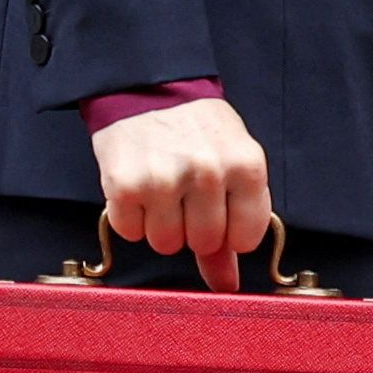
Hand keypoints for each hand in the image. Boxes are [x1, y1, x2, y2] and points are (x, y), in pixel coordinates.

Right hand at [89, 98, 272, 291]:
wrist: (148, 87)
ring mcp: (165, 180)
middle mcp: (208, 173)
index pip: (246, 239)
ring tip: (160, 186)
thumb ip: (234, 226)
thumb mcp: (231, 165)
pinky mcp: (126, 186)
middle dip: (191, 226)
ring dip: (159, 223)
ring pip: (164, 244)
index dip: (229, 230)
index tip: (218, 208)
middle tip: (184, 191)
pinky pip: (130, 232)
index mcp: (245, 166)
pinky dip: (130, 216)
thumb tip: (227, 286)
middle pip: (203, 244)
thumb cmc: (196, 129)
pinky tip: (137, 185)